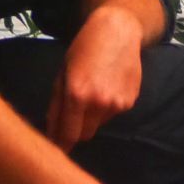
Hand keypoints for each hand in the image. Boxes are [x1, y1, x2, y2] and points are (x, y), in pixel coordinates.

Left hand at [47, 5, 145, 151]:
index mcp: (77, 96)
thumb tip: (52, 132)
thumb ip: (56, 105)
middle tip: (72, 117)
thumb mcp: (62, 73)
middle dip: (77, 130)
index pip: (68, 134)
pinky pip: (113, 114)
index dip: (61, 144)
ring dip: (93, 116)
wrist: (117, 31)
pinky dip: (107, 107)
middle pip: (85, 134)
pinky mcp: (130, 101)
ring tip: (94, 91)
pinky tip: (108, 86)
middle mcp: (99, 104)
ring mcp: (117, 104)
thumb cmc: (84, 49)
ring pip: (100, 124)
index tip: (56, 151)